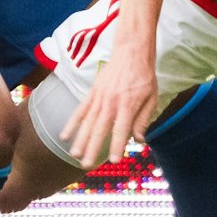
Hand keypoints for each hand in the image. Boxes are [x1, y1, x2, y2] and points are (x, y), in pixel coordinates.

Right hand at [61, 43, 158, 167]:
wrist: (131, 51)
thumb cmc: (144, 75)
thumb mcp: (152, 97)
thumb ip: (144, 119)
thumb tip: (140, 140)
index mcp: (128, 104)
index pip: (121, 129)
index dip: (117, 145)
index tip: (113, 160)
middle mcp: (111, 102)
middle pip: (100, 129)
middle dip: (92, 148)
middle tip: (86, 165)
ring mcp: (99, 97)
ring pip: (87, 122)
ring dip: (80, 140)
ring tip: (74, 155)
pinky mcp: (92, 93)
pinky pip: (80, 110)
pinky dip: (72, 123)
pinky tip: (64, 136)